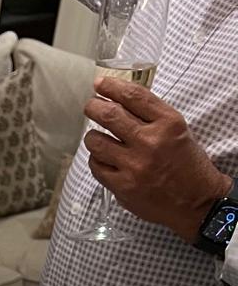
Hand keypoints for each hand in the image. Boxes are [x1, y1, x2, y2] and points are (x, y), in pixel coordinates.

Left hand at [83, 76, 230, 242]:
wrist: (195, 201)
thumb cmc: (187, 164)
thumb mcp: (177, 130)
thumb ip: (152, 117)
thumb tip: (119, 103)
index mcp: (168, 122)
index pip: (134, 96)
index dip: (112, 86)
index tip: (100, 84)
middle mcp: (150, 141)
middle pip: (110, 115)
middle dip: (94, 107)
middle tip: (90, 106)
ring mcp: (134, 165)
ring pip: (97, 142)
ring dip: (91, 136)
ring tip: (95, 136)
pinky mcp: (123, 186)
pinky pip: (97, 167)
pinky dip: (95, 159)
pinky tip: (102, 158)